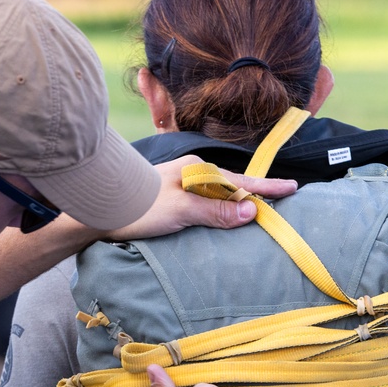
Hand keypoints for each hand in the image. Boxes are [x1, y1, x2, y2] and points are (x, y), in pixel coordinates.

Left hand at [108, 155, 296, 240]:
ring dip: (234, 201)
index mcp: (195, 170)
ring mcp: (176, 186)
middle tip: (281, 199)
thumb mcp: (180, 210)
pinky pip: (201, 203)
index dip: (266, 188)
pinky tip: (218, 216)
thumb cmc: (136, 207)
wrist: (94, 209)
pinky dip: (216, 209)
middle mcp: (188, 174)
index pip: (240, 180)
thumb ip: (215, 210)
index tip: (293, 188)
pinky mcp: (165, 200)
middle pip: (230, 185)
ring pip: (215, 194)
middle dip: (254, 193)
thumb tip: (251, 209)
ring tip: (256, 210)